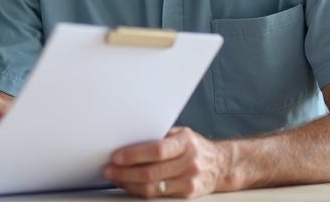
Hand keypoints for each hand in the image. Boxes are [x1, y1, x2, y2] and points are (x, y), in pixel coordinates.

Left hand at [102, 127, 231, 198]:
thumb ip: (158, 135)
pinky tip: (129, 185)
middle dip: (124, 172)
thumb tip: (126, 136)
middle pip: (151, 172)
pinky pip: (158, 195)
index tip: (115, 156)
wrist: (221, 164)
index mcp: (186, 142)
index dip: (134, 154)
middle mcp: (190, 163)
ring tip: (114, 178)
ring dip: (128, 184)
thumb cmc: (194, 146)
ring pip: (152, 188)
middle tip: (108, 169)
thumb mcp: (180, 133)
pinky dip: (139, 191)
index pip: (157, 150)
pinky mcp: (187, 194)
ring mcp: (190, 181)